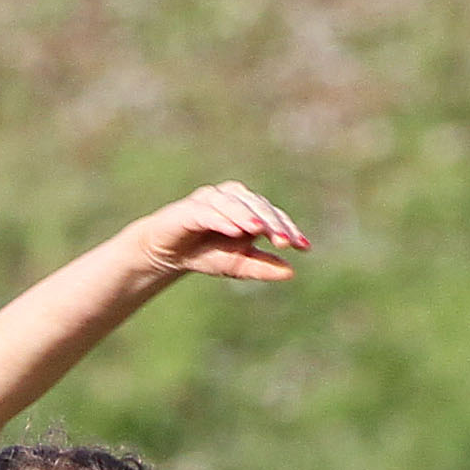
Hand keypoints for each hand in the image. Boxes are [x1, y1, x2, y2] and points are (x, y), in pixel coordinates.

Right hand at [124, 180, 307, 283]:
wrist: (166, 254)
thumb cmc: (205, 254)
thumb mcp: (236, 265)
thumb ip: (262, 266)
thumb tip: (291, 272)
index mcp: (247, 207)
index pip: (272, 214)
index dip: (288, 229)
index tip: (303, 247)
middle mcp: (231, 197)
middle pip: (256, 204)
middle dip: (271, 223)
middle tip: (284, 241)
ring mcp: (209, 199)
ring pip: (233, 202)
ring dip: (247, 215)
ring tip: (259, 230)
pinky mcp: (188, 208)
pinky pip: (208, 210)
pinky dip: (222, 218)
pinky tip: (234, 230)